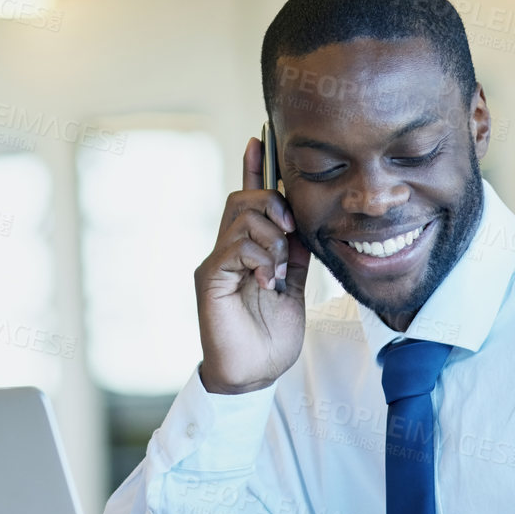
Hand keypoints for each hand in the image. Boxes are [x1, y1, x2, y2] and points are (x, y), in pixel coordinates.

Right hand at [193, 137, 311, 393]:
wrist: (253, 376)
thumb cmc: (270, 336)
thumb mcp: (295, 286)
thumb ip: (296, 253)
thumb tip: (303, 222)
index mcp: (249, 250)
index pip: (249, 199)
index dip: (255, 168)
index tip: (261, 138)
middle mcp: (227, 250)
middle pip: (243, 199)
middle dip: (274, 204)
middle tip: (291, 233)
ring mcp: (216, 263)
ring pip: (242, 217)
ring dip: (272, 239)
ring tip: (278, 272)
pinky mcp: (210, 278)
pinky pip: (237, 246)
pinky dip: (261, 260)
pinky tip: (268, 283)